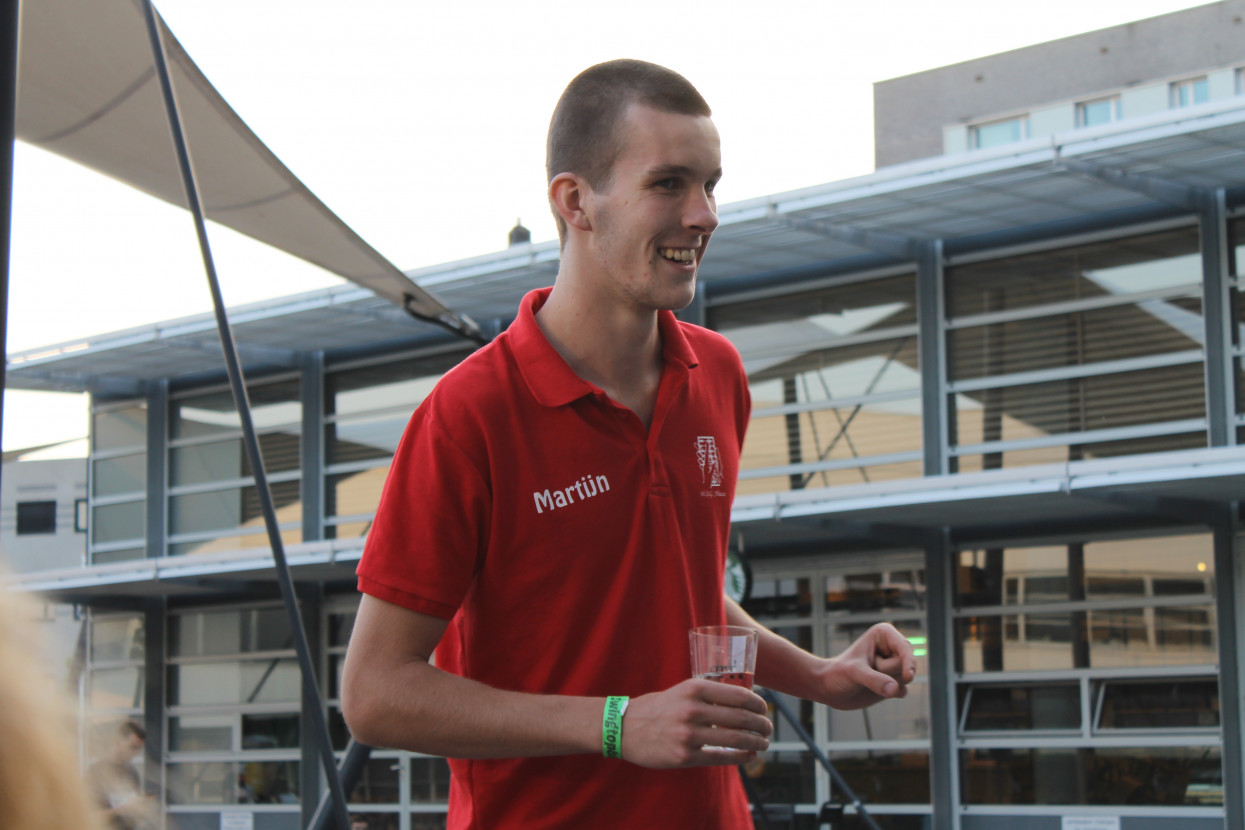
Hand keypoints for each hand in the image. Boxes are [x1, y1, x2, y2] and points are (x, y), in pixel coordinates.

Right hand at [619, 678, 771, 767]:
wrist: (624, 728)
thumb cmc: (658, 708)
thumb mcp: (682, 690)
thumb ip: (709, 694)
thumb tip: (743, 700)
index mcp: (695, 688)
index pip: (739, 695)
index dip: (758, 704)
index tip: (764, 709)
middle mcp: (693, 709)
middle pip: (742, 718)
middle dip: (762, 725)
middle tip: (768, 728)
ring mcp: (688, 734)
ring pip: (735, 739)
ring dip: (756, 742)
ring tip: (763, 743)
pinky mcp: (684, 756)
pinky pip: (721, 757)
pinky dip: (741, 757)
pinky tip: (749, 755)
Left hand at [813, 623, 915, 709]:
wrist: (828, 688)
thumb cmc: (838, 674)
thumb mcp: (854, 673)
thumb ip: (875, 680)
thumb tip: (895, 690)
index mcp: (883, 634)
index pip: (905, 647)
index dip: (908, 661)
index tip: (907, 676)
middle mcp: (891, 647)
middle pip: (906, 665)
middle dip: (888, 673)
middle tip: (866, 669)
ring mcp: (893, 665)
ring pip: (905, 679)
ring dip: (888, 684)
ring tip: (867, 678)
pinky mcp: (893, 681)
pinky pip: (903, 690)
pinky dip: (891, 693)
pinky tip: (873, 689)